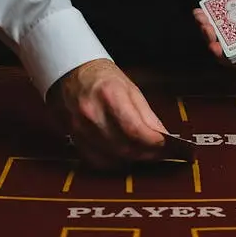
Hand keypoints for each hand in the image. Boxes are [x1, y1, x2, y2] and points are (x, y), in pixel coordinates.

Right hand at [47, 59, 169, 169]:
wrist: (70, 73)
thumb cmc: (102, 79)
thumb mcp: (130, 88)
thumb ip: (147, 115)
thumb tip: (162, 137)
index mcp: (110, 95)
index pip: (136, 130)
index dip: (154, 142)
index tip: (165, 145)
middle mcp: (92, 113)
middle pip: (125, 147)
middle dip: (146, 153)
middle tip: (159, 153)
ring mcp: (80, 128)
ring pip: (112, 157)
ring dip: (133, 159)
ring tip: (144, 154)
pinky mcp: (74, 138)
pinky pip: (97, 160)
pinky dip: (114, 162)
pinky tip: (124, 157)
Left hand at [193, 0, 235, 68]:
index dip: (229, 59)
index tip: (216, 49)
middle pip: (228, 49)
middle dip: (213, 42)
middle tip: (206, 29)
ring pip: (220, 35)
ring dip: (207, 30)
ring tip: (201, 18)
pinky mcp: (233, 15)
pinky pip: (217, 20)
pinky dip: (206, 17)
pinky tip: (199, 12)